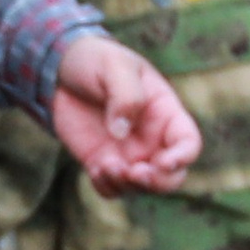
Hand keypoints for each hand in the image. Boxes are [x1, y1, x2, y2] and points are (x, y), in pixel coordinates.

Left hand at [48, 33, 200, 193]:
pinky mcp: (102, 162)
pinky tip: (95, 170)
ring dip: (126, 185)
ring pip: (140, 187)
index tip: (163, 162)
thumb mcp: (114, 67)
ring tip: (105, 167)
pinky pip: (112, 188)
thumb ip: (125, 96)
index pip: (188, 143)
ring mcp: (127, 154)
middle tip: (134, 173)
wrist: (61, 70)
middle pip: (171, 176)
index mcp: (165, 113)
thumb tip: (121, 132)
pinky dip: (106, 187)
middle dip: (158, 182)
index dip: (183, 157)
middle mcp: (152, 139)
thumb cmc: (97, 61)